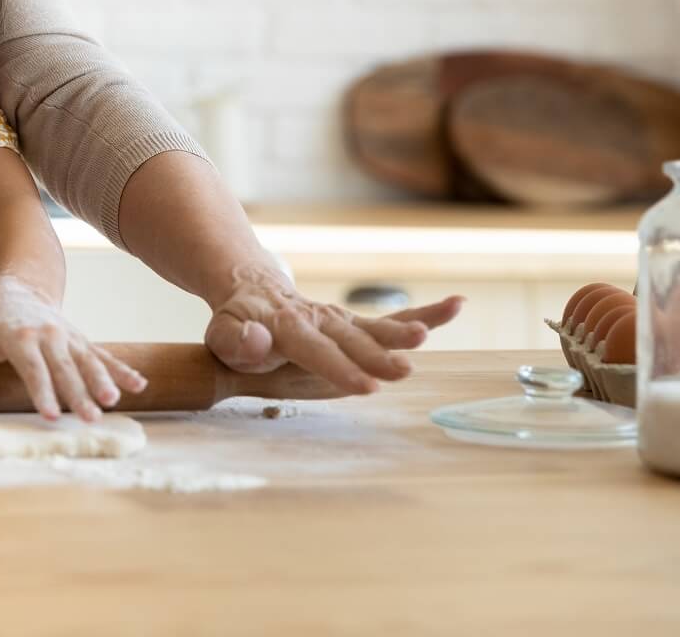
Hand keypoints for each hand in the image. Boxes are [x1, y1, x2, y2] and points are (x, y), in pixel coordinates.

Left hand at [0, 277, 147, 421]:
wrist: (24, 289)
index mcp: (21, 338)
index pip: (33, 369)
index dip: (42, 391)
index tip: (52, 414)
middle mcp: (49, 336)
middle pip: (65, 369)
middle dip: (78, 393)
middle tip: (90, 418)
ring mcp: (69, 337)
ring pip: (89, 361)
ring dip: (103, 381)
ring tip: (113, 402)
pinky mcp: (83, 340)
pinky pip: (105, 355)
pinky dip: (122, 369)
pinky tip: (139, 386)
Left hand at [204, 263, 462, 393]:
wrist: (250, 294)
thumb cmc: (235, 327)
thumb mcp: (221, 336)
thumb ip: (234, 341)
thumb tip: (255, 340)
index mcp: (285, 324)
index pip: (314, 349)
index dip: (339, 367)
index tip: (366, 385)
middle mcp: (318, 318)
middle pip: (351, 339)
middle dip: (377, 355)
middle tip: (403, 370)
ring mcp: (341, 319)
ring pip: (377, 326)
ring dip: (403, 332)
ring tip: (428, 336)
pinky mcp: (356, 324)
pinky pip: (393, 319)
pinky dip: (426, 314)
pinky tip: (457, 305)